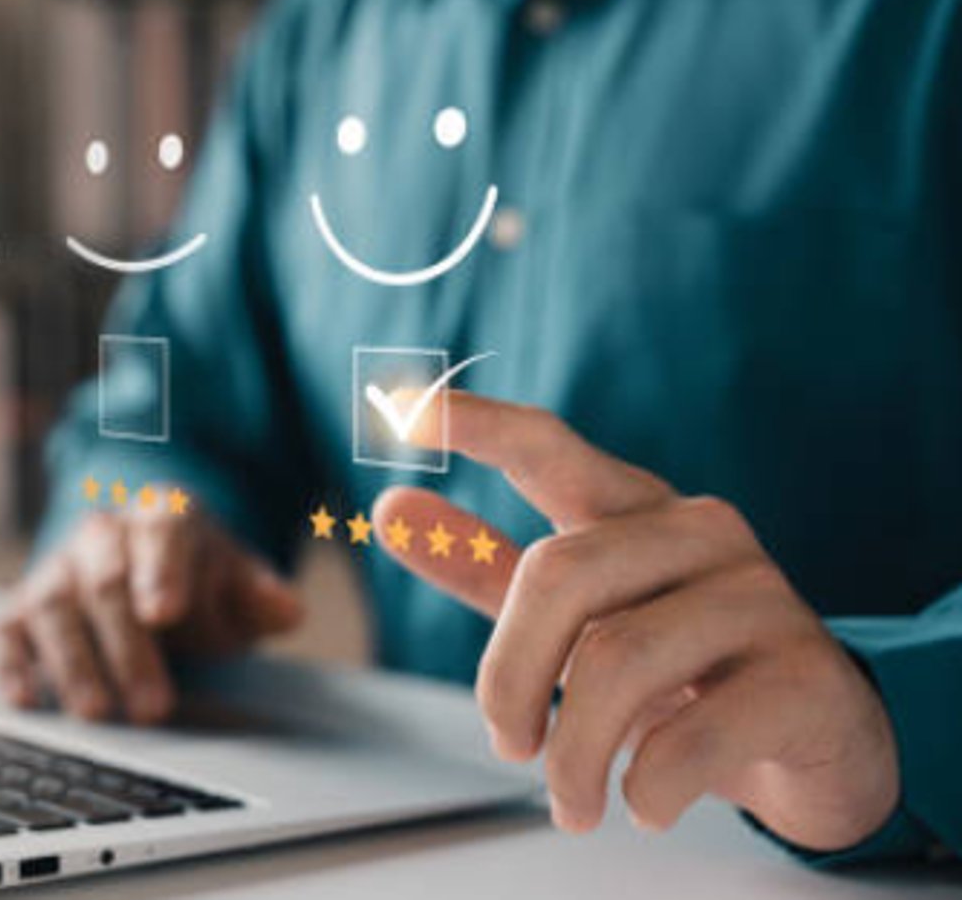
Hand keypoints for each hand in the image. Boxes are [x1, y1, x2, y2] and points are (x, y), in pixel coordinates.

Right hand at [0, 508, 303, 724]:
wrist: (148, 574)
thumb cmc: (198, 584)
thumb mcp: (240, 586)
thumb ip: (262, 596)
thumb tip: (286, 608)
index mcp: (163, 516)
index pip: (161, 530)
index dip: (162, 570)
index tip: (166, 613)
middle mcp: (102, 535)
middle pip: (105, 577)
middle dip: (128, 644)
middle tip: (154, 704)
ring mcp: (58, 570)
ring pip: (54, 604)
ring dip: (74, 661)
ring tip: (98, 712)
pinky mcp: (23, 609)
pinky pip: (7, 630)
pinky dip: (10, 664)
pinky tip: (24, 699)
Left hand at [375, 392, 899, 850]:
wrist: (822, 744)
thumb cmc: (683, 668)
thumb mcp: (580, 620)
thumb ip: (487, 567)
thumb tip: (390, 511)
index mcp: (637, 512)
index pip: (551, 451)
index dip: (480, 428)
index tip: (406, 409)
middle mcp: (702, 535)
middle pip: (559, 576)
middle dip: (510, 677)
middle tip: (509, 747)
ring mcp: (762, 599)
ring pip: (618, 662)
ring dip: (572, 756)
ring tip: (570, 802)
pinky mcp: (806, 677)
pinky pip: (689, 736)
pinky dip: (644, 786)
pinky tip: (643, 804)